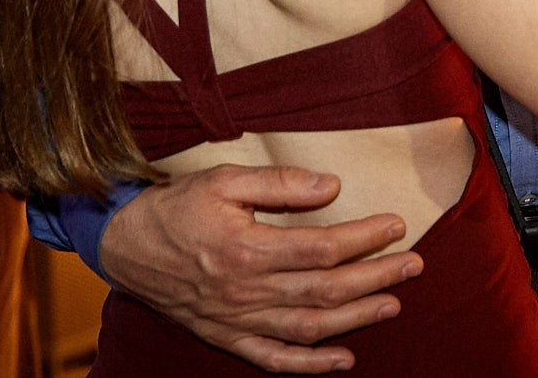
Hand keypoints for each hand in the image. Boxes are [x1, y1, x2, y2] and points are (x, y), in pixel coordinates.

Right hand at [100, 164, 421, 373]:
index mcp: (245, 249)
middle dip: (375, 278)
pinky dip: (311, 364)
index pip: (321, 249)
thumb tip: (331, 187)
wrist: (124, 244)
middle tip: (413, 263)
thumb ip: (279, 183)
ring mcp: (236, 320)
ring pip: (308, 327)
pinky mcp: (226, 336)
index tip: (396, 225)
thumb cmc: (176, 206)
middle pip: (324, 291)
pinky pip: (274, 358)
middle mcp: (244, 292)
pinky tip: (344, 360)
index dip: (364, 239)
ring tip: (393, 303)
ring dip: (356, 319)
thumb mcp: (222, 179)